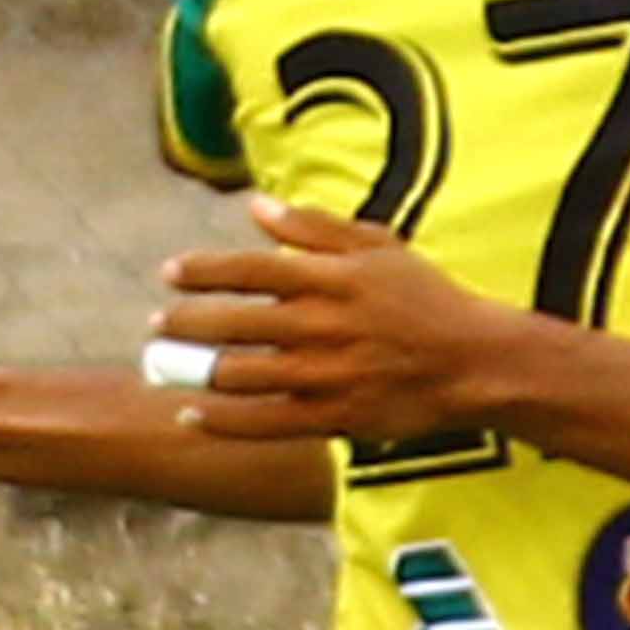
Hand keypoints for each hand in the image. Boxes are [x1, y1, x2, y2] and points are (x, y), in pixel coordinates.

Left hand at [159, 193, 528, 449]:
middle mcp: (323, 325)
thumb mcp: (377, 246)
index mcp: (331, 279)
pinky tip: (191, 416)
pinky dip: (222, 422)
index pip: (252, 269)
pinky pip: (265, 423)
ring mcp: (326, 374)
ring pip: (242, 375)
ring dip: (195, 372)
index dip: (204, 271)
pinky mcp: (334, 416)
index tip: (169, 273)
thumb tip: (255, 206)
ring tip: (164, 368)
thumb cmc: (424, 298)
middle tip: (157, 325)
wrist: (472, 362)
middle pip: (236, 323)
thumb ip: (313, 227)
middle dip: (187, 323)